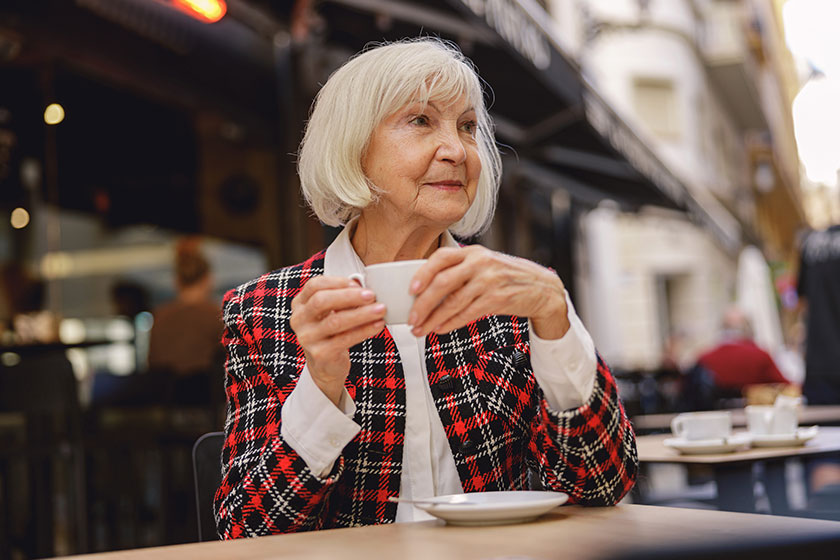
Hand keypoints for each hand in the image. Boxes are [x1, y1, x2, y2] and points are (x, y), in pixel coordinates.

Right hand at [290, 276, 385, 404]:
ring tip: (380, 309)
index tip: (358, 284)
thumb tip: (365, 287)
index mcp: (300, 304)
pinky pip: (345, 339)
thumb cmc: (331, 332)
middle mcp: (299, 320)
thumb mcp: (331, 312)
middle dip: (350, 296)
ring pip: (335, 321)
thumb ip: (342, 298)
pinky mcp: (320, 354)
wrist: (325, 365)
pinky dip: (364, 330)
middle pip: (322, 301)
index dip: (337, 282)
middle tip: (371, 295)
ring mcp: (307, 338)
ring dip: (361, 314)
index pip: (315, 285)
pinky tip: (378, 325)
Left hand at [408, 246, 570, 338]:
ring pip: (453, 302)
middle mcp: (481, 263)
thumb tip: (427, 289)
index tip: (411, 289)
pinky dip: (450, 323)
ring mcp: (490, 281)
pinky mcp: (498, 299)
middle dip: (423, 303)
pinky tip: (440, 329)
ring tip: (421, 329)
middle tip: (412, 318)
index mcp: (474, 252)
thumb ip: (461, 271)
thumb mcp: (485, 265)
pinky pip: (467, 314)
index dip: (423, 273)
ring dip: (433, 318)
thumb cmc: (508, 278)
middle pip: (443, 282)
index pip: (441, 257)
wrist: (542, 288)